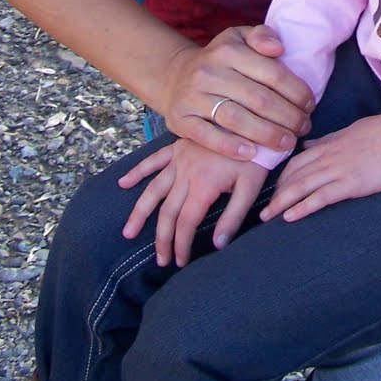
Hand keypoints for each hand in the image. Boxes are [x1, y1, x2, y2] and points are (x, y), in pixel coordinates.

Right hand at [119, 140, 267, 264]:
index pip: (185, 222)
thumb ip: (233, 217)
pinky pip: (153, 160)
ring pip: (154, 189)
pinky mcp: (178, 146)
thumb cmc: (257, 156)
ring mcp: (179, 158)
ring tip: (128, 232)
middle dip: (162, 238)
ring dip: (140, 212)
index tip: (180, 262)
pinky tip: (123, 183)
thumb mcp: (251, 187)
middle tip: (160, 260)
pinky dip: (138, 172)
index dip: (180, 244)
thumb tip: (218, 246)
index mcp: (203, 184)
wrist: (253, 119)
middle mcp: (185, 172)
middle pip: (167, 212)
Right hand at [160, 25, 314, 160]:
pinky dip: (230, 147)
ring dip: (267, 135)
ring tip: (287, 143)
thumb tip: (279, 48)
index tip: (310, 105)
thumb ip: (262, 36)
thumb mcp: (239, 38)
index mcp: (229, 50)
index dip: (297, 92)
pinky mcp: (180, 119)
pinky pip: (207, 136)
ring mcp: (192, 96)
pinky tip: (252, 154)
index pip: (273, 73)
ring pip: (236, 119)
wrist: (175, 76)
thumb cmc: (220, 60)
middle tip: (304, 127)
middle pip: (259, 99)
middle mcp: (209, 71)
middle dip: (288, 117)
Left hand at [261, 114, 380, 223]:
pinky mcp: (350, 184)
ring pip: (301, 187)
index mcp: (331, 143)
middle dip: (277, 192)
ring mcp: (338, 170)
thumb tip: (311, 143)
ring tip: (266, 217)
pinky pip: (320, 198)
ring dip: (280, 203)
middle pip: (294, 174)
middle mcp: (329, 156)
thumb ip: (330, 139)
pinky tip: (289, 218)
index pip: (298, 160)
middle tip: (264, 208)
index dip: (283, 176)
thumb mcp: (353, 131)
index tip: (275, 188)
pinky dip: (302, 208)